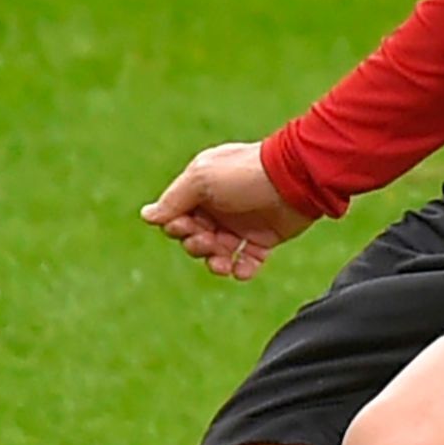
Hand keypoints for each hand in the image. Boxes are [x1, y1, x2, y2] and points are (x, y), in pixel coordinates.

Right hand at [142, 141, 315, 280]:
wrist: (296, 180)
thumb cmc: (245, 174)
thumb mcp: (202, 179)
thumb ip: (174, 199)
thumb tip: (148, 216)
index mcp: (201, 189)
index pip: (176, 216)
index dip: (176, 227)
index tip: (186, 225)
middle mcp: (219, 207)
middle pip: (194, 238)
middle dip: (196, 245)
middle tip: (210, 240)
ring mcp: (242, 224)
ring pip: (217, 253)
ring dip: (215, 262)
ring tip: (224, 263)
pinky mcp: (264, 239)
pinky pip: (246, 262)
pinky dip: (241, 270)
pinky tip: (241, 269)